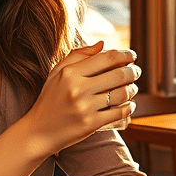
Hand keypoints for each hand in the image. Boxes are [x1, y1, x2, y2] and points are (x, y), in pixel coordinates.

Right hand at [26, 42, 140, 152]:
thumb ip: (78, 55)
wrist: (39, 131)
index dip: (124, 55)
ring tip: (132, 87)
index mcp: (70, 73)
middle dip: (133, 71)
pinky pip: (120, 113)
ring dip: (132, 89)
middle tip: (136, 71)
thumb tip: (102, 44)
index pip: (106, 58)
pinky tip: (130, 104)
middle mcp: (78, 89)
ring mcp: (85, 107)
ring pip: (122, 94)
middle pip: (119, 74)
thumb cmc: (50, 99)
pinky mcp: (91, 124)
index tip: (132, 56)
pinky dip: (129, 107)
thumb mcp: (57, 73)